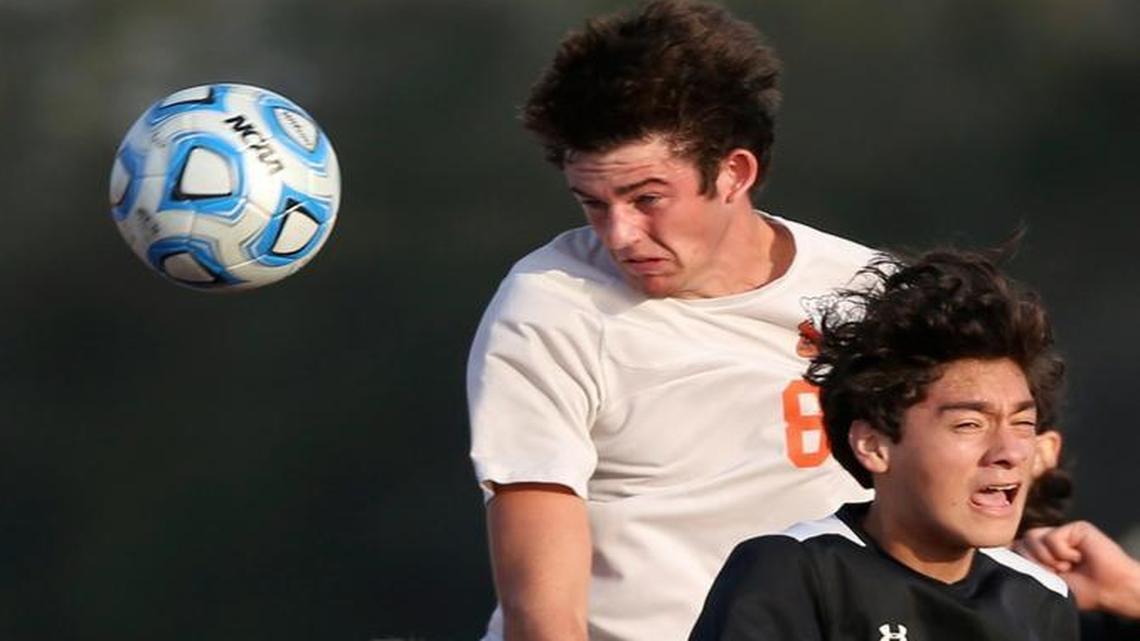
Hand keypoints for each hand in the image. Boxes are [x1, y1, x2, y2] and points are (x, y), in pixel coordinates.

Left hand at [1015, 520, 1139, 618]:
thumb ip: (1027, 565)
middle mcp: (1050, 540)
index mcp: (1041, 553)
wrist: (1111, 590)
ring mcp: (1062, 532)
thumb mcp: (1047, 580)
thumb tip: (1004, 553)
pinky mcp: (1075, 528)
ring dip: (1048, 558)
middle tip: (1056, 573)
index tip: (1030, 572)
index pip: (1016, 547)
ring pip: (1032, 537)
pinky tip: (1078, 558)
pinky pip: (1052, 537)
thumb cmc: (1083, 590)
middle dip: (1035, 563)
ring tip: (1067, 567)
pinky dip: (1063, 553)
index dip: (1018, 559)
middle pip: (1021, 543)